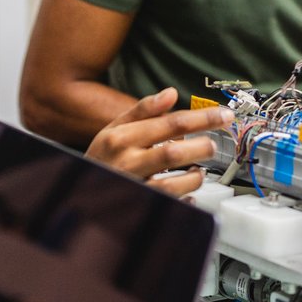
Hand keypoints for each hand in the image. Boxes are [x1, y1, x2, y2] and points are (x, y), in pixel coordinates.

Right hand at [85, 87, 232, 197]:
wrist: (78, 189)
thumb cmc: (102, 158)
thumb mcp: (114, 128)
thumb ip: (144, 110)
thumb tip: (171, 93)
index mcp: (122, 137)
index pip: (171, 123)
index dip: (202, 118)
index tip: (223, 115)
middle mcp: (127, 162)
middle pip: (174, 152)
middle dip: (201, 147)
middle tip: (212, 145)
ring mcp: (134, 187)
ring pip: (174, 182)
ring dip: (194, 176)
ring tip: (198, 170)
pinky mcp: (141, 208)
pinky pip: (171, 205)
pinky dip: (185, 198)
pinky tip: (188, 192)